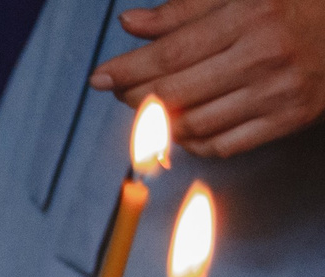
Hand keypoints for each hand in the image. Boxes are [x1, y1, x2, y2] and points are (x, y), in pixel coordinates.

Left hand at [93, 0, 324, 157]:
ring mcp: (279, 92)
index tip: (100, 77)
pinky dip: (193, 142)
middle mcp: (264, 56)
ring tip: (149, 109)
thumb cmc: (293, 3)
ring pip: (194, 125)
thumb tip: (129, 24)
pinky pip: (224, 145)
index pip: (171, 53)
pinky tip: (182, 128)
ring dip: (160, 124)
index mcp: (250, 16)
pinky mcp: (291, 119)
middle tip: (120, 91)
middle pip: (176, 93)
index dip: (128, 69)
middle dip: (136, 97)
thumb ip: (184, 8)